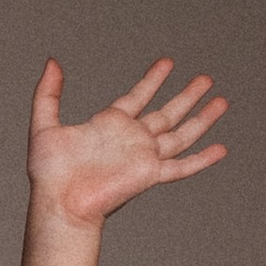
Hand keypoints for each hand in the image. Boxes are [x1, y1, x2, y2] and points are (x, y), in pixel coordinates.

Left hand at [27, 57, 227, 227]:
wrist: (60, 203)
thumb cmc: (49, 173)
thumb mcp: (44, 125)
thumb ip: (48, 94)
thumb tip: (52, 62)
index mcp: (110, 125)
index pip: (138, 96)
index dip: (153, 79)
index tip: (168, 63)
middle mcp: (131, 138)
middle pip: (167, 112)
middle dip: (187, 95)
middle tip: (206, 78)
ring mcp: (143, 156)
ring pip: (181, 134)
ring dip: (202, 119)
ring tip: (221, 101)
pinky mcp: (149, 174)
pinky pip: (181, 166)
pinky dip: (202, 159)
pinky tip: (221, 149)